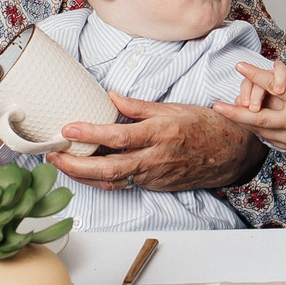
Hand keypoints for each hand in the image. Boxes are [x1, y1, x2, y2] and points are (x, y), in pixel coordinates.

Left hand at [51, 96, 264, 192]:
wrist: (231, 154)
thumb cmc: (204, 126)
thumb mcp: (173, 108)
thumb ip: (138, 106)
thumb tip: (110, 98)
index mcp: (159, 133)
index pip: (118, 136)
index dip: (91, 134)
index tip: (68, 129)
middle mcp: (155, 158)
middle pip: (109, 168)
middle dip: (77, 166)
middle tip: (54, 156)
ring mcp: (154, 176)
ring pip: (113, 181)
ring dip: (83, 176)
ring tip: (61, 164)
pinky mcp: (155, 186)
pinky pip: (123, 184)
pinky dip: (101, 180)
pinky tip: (84, 172)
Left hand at [215, 67, 285, 171]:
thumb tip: (280, 75)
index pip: (273, 87)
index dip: (255, 75)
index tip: (240, 66)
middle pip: (258, 118)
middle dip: (235, 112)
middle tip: (217, 106)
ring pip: (260, 131)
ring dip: (242, 122)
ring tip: (226, 113)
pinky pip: (269, 139)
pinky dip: (257, 130)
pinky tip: (247, 124)